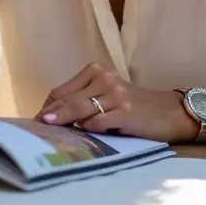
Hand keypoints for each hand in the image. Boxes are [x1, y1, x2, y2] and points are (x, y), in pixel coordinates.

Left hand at [38, 62, 197, 143]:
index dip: (47, 106)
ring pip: (79, 110)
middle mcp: (104, 78)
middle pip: (67, 99)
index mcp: (96, 71)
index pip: (62, 90)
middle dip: (49, 115)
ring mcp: (115, 93)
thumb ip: (83, 99)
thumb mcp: (107, 95)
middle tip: (34, 128)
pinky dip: (87, 128)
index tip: (35, 120)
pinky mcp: (125, 111)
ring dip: (62, 122)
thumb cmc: (134, 106)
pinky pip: (98, 121)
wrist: (170, 112)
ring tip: (47, 129)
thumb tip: (51, 115)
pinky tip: (81, 133)